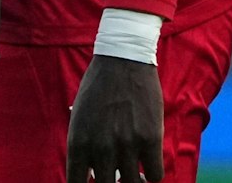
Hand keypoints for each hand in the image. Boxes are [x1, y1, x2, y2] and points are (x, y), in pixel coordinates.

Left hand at [66, 54, 164, 182]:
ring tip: (135, 177)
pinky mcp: (150, 140)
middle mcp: (100, 148)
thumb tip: (88, 172)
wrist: (122, 61)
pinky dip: (153, 174)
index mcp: (77, 142)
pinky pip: (155, 174)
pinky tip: (149, 166)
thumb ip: (83, 144)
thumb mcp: (79, 117)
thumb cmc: (97, 88)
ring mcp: (126, 145)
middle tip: (117, 178)